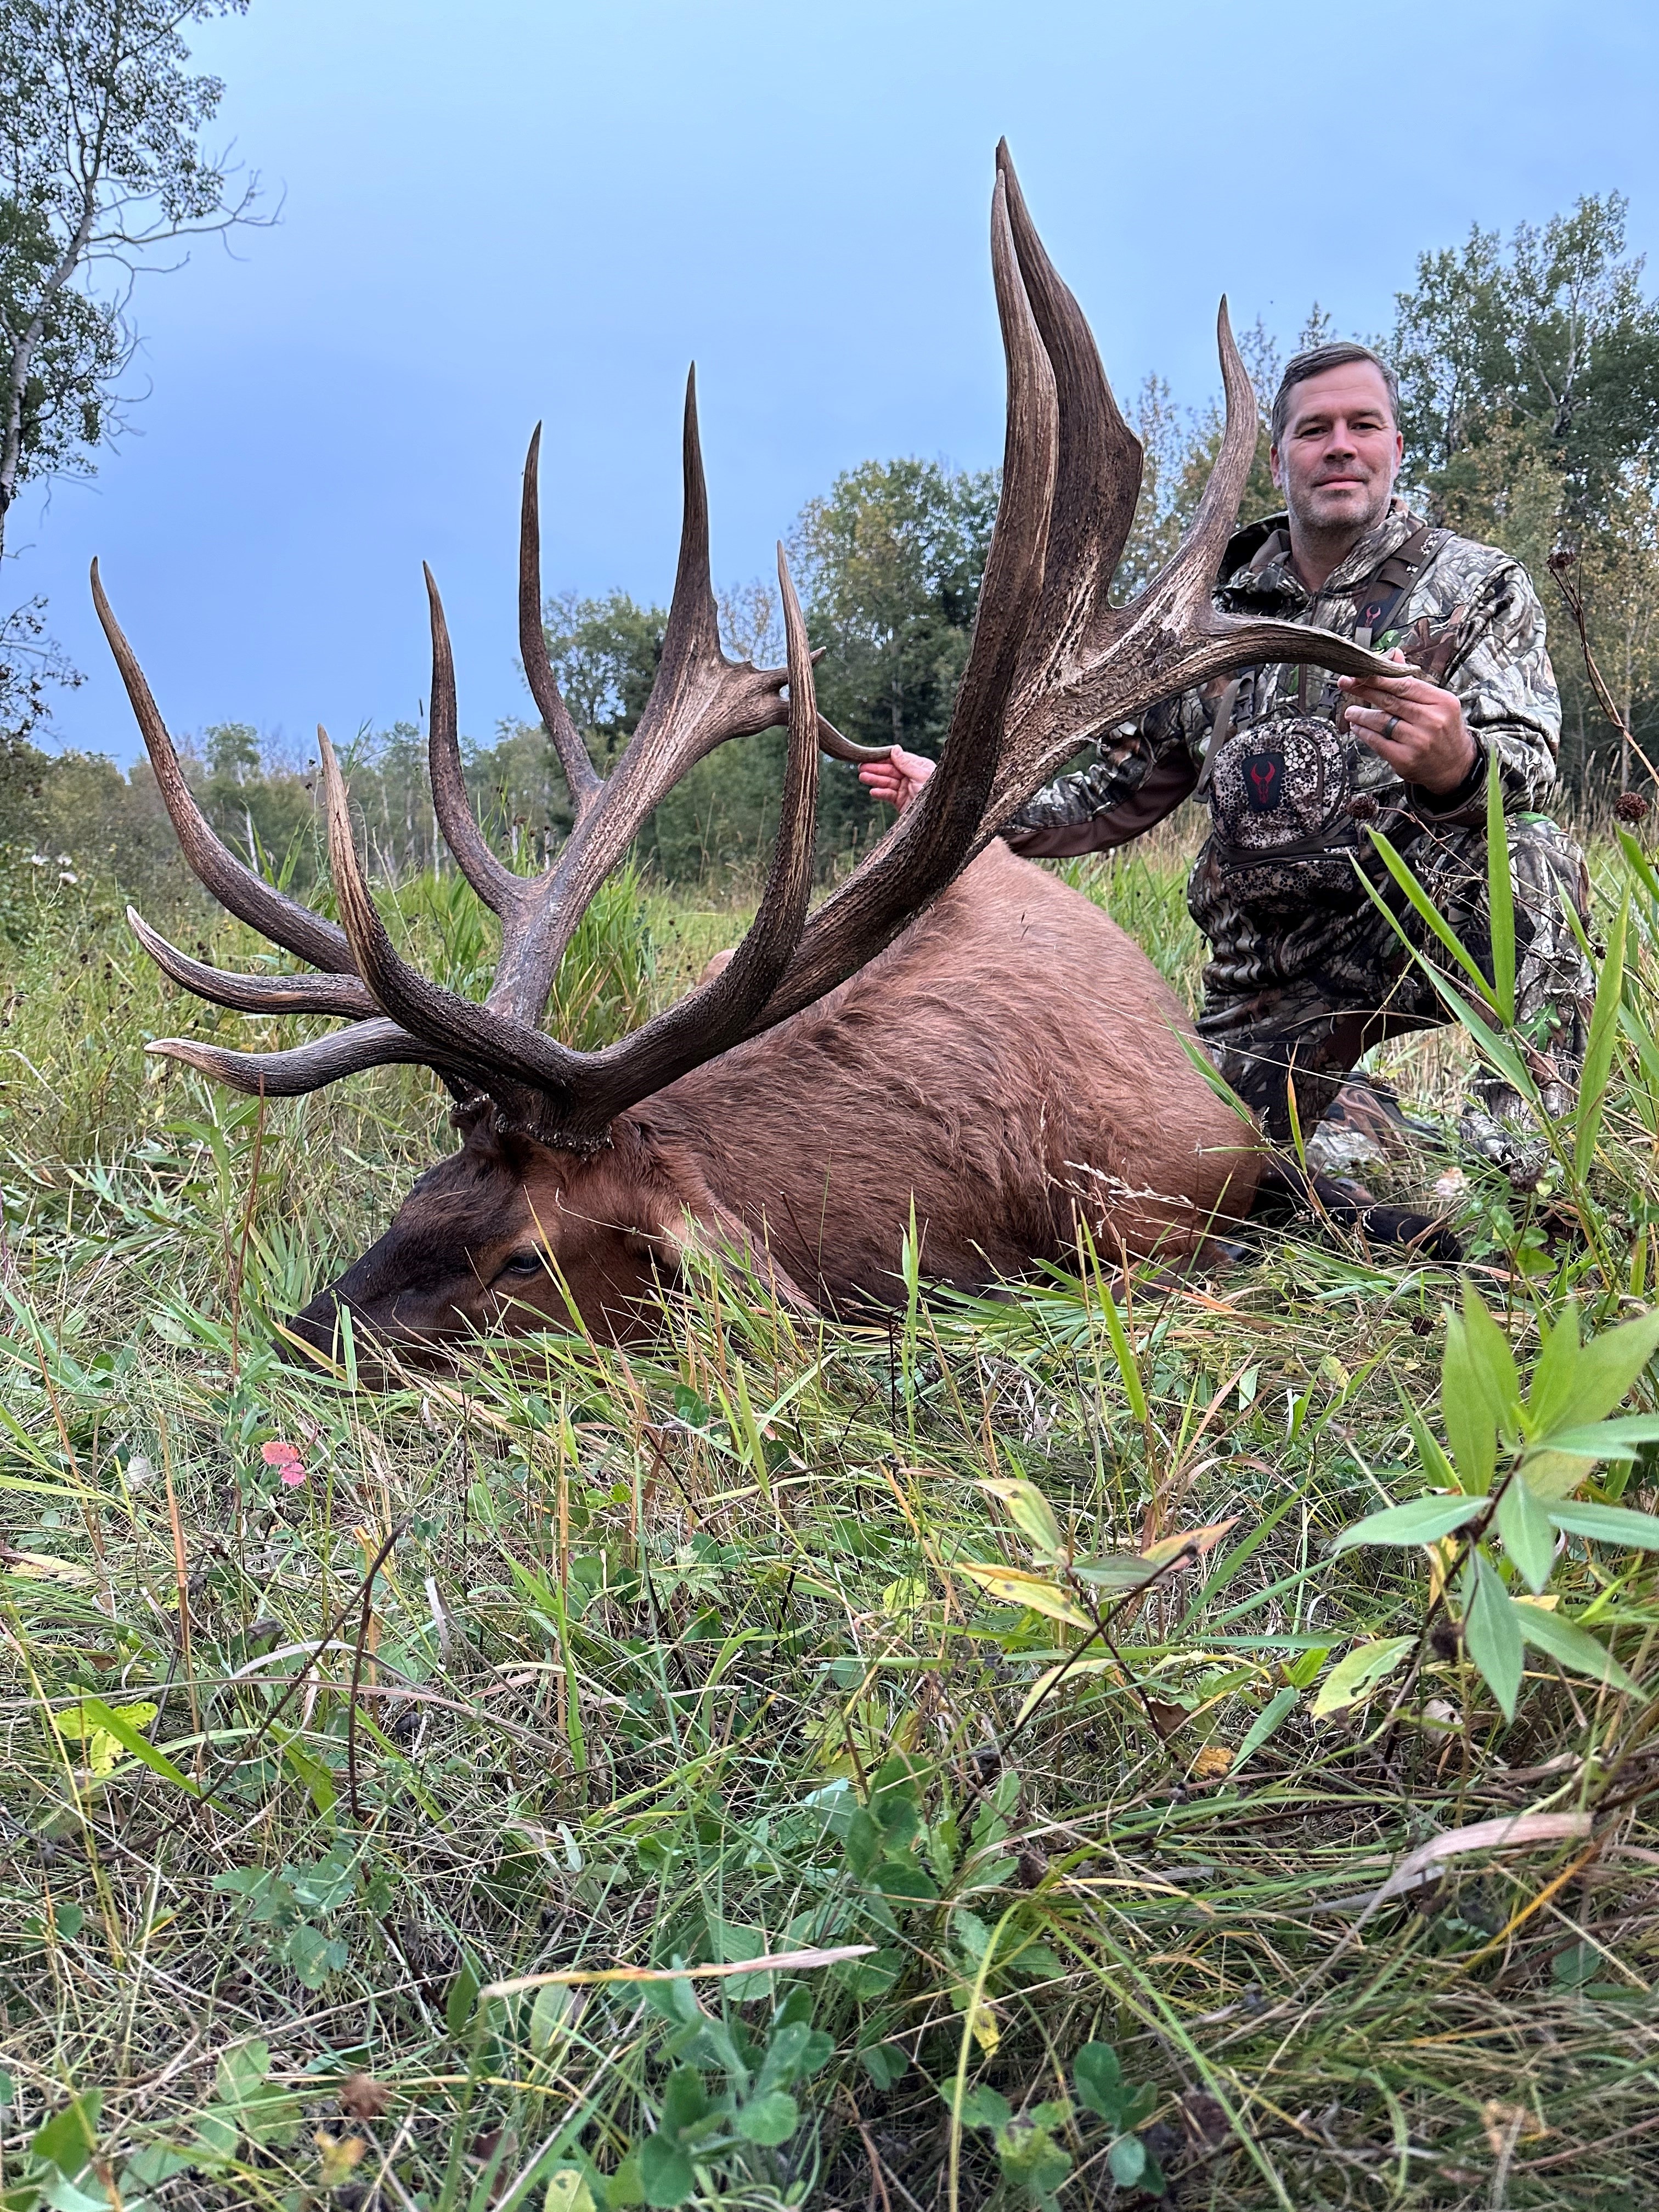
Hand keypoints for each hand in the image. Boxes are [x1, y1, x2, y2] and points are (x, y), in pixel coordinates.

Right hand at [858, 746, 934, 813]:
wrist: (937, 817)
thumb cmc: (935, 793)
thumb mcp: (921, 776)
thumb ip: (906, 763)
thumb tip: (895, 749)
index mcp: (919, 767)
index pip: (898, 760)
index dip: (884, 758)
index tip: (871, 756)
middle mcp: (912, 777)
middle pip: (891, 771)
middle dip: (876, 769)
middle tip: (861, 767)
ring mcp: (906, 790)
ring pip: (888, 783)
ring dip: (875, 780)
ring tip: (862, 777)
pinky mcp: (901, 802)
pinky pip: (889, 796)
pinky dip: (881, 794)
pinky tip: (873, 792)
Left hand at [1338, 650, 1477, 794]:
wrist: (1455, 766)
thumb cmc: (1444, 731)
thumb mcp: (1438, 704)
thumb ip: (1413, 681)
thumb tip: (1394, 654)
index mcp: (1442, 701)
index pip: (1405, 684)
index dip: (1379, 678)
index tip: (1360, 672)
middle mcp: (1431, 720)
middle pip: (1390, 700)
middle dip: (1364, 690)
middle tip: (1346, 684)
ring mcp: (1418, 741)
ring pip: (1381, 721)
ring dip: (1361, 714)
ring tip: (1350, 711)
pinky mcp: (1405, 759)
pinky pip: (1377, 741)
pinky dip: (1364, 732)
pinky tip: (1357, 727)